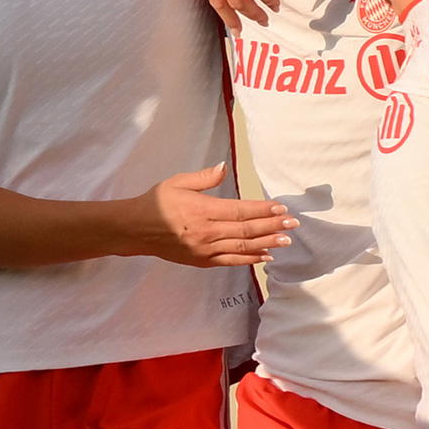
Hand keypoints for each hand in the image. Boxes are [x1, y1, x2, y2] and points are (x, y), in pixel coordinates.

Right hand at [132, 163, 295, 267]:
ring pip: (243, 247)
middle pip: (246, 230)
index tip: (281, 208)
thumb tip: (224, 167)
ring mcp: (206, 249)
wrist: (136, 229)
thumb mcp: (177, 182)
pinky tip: (266, 256)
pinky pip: (231, 261)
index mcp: (202, 210)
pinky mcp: (203, 261)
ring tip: (286, 240)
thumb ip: (204, 178)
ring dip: (267, 243)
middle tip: (292, 224)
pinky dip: (250, 259)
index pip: (240, 210)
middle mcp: (207, 232)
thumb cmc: (156, 202)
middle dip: (272, 226)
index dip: (262, 210)